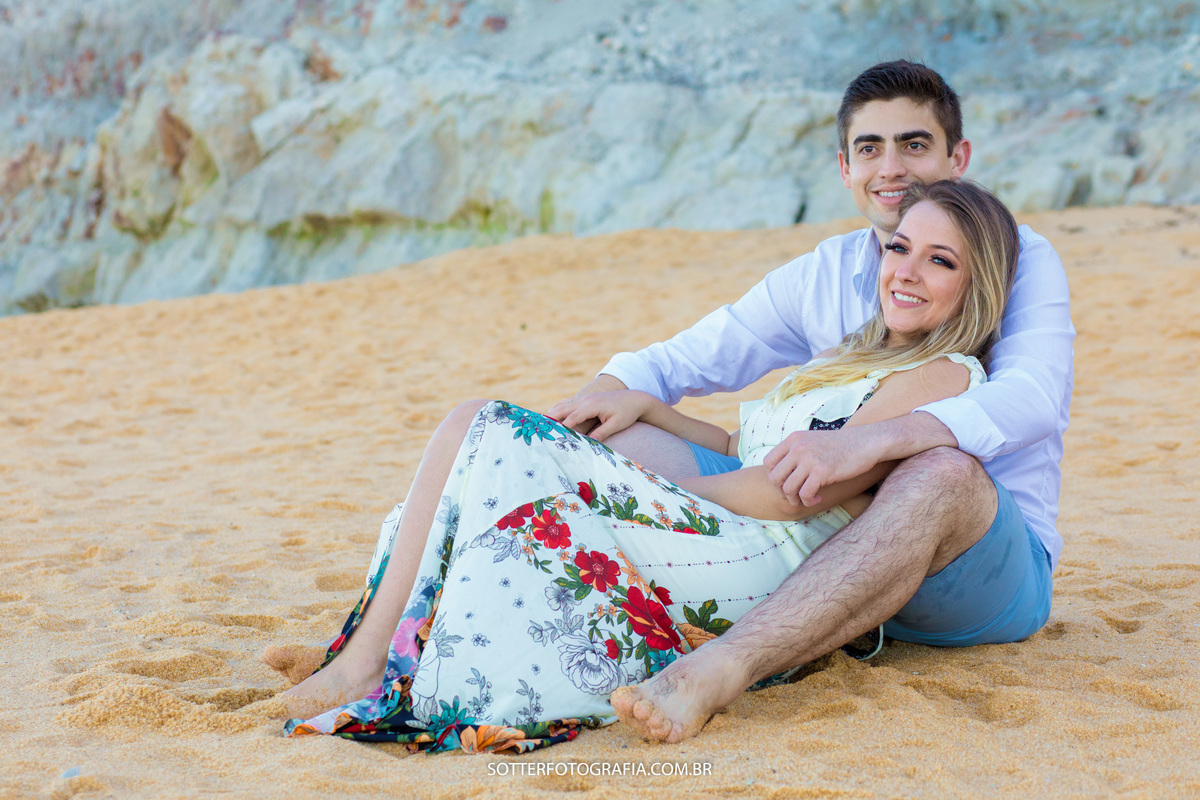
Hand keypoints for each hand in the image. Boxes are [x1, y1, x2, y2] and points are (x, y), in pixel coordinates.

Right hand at [547, 391, 655, 440]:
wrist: (635, 399)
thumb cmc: (626, 413)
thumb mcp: (615, 425)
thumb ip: (601, 433)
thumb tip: (588, 443)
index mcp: (593, 405)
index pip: (573, 417)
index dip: (561, 426)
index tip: (551, 435)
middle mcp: (587, 399)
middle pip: (564, 408)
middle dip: (550, 417)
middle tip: (537, 427)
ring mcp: (586, 398)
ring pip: (564, 404)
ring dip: (552, 412)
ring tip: (539, 421)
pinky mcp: (587, 399)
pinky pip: (569, 402)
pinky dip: (559, 408)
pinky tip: (551, 414)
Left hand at [762, 426, 882, 505]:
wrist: (866, 442)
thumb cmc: (840, 446)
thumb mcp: (812, 441)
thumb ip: (796, 452)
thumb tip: (781, 474)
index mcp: (794, 439)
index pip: (768, 462)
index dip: (774, 477)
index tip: (786, 483)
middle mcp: (798, 447)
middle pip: (774, 478)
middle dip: (781, 492)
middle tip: (794, 496)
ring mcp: (810, 459)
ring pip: (788, 488)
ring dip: (795, 499)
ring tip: (806, 499)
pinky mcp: (822, 471)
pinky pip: (804, 494)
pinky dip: (808, 501)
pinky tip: (816, 499)